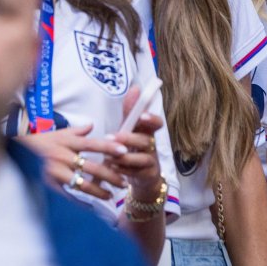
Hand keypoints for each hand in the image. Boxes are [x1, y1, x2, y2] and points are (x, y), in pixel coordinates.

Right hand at [18, 123, 131, 200]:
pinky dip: (80, 201)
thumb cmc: (40, 141)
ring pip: (81, 183)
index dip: (108, 147)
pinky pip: (68, 194)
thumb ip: (77, 131)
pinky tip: (91, 206)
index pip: (92, 144)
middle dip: (110, 175)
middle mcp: (62, 156)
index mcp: (67, 142)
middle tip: (123, 182)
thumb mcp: (59, 132)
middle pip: (91, 167)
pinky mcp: (48, 183)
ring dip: (98, 191)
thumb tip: (92, 126)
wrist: (16, 150)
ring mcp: (55, 171)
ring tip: (111, 195)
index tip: (124, 151)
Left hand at [110, 85, 164, 201]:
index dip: (151, 119)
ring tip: (109, 156)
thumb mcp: (130, 129)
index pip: (157, 123)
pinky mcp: (148, 175)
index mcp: (148, 132)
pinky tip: (112, 168)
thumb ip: (130, 111)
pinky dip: (124, 171)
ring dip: (125, 157)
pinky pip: (137, 173)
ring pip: (143, 158)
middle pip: (146, 140)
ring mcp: (151, 161)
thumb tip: (135, 87)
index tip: (141, 116)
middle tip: (113, 137)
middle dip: (130, 139)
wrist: (141, 178)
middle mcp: (152, 145)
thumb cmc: (133, 148)